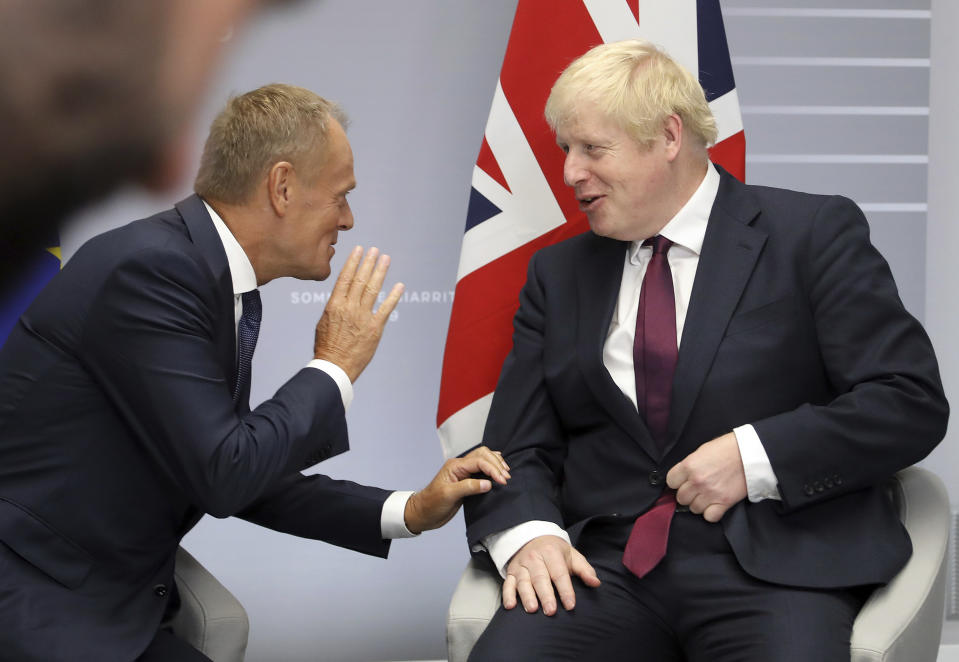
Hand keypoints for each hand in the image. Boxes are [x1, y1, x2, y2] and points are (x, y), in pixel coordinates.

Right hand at [313, 246, 403, 381]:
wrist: (334, 366)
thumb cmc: (326, 346)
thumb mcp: (324, 322)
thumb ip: (334, 307)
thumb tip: (340, 296)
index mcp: (334, 305)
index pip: (345, 278)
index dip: (353, 262)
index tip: (359, 250)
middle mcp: (349, 308)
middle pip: (360, 279)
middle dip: (369, 263)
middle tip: (375, 250)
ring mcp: (363, 317)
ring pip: (373, 289)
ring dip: (380, 272)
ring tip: (386, 259)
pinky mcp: (374, 329)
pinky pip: (386, 309)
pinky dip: (393, 296)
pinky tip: (399, 286)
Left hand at [404, 446, 510, 533]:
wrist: (423, 513)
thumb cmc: (431, 504)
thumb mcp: (449, 495)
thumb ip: (468, 487)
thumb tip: (488, 484)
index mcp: (455, 466)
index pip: (479, 461)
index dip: (493, 469)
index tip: (503, 480)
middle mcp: (460, 466)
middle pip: (483, 455)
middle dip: (496, 464)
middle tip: (506, 477)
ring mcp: (463, 473)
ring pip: (483, 459)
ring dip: (495, 464)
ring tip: (506, 473)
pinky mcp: (467, 481)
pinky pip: (481, 470)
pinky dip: (491, 469)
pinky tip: (498, 472)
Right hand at [502, 535, 599, 615]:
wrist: (532, 538)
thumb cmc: (555, 551)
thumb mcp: (572, 555)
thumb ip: (584, 569)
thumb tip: (596, 583)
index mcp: (551, 552)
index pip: (559, 573)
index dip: (565, 589)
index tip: (570, 604)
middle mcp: (534, 558)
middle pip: (540, 578)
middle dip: (546, 595)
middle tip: (551, 610)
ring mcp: (521, 566)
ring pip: (523, 582)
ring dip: (527, 596)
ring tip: (532, 609)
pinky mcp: (511, 573)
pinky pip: (508, 584)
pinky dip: (507, 595)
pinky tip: (510, 606)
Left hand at [666, 432, 747, 522]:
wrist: (750, 454)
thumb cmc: (727, 448)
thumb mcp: (702, 451)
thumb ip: (689, 466)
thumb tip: (682, 477)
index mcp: (689, 466)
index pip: (671, 482)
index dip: (677, 482)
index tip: (683, 482)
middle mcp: (697, 481)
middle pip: (681, 498)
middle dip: (688, 494)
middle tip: (697, 489)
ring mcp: (710, 493)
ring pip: (694, 508)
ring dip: (699, 503)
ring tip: (707, 495)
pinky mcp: (724, 502)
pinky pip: (709, 517)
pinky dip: (711, 513)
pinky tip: (715, 504)